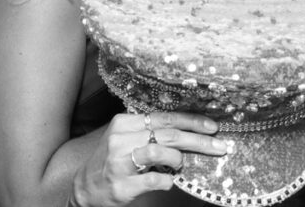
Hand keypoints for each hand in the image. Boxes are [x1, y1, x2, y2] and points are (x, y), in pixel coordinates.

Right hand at [71, 112, 225, 206]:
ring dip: (177, 159)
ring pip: (159, 152)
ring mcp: (120, 162)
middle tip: (219, 146)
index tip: (212, 126)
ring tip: (179, 165)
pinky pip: (154, 180)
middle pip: (167, 134)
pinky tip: (167, 181)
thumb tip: (187, 128)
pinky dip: (167, 181)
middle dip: (197, 140)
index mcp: (124, 123)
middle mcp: (121, 139)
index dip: (191, 121)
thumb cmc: (112, 160)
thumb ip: (149, 131)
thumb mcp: (126, 138)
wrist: (85, 187)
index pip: (164, 117)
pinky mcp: (122, 184)